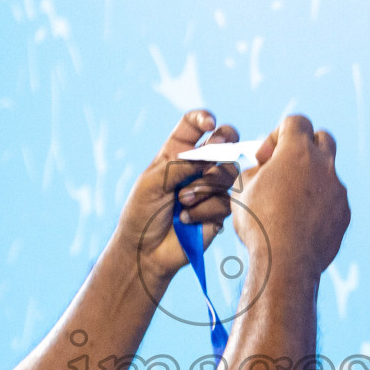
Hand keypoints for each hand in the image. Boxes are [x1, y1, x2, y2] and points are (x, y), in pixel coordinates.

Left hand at [112, 109, 239, 280]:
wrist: (145, 251)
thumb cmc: (142, 213)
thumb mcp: (151, 183)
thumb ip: (179, 166)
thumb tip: (209, 158)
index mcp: (177, 153)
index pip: (194, 125)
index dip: (204, 118)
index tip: (209, 123)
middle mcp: (198, 167)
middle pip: (225, 141)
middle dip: (225, 141)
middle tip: (213, 151)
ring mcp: (211, 188)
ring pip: (228, 172)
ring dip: (205, 185)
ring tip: (183, 201)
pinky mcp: (219, 211)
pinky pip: (225, 201)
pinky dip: (204, 209)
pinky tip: (186, 219)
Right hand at [235, 115, 349, 276]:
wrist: (285, 263)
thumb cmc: (259, 223)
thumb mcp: (242, 189)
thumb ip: (256, 169)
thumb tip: (263, 169)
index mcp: (297, 151)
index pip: (296, 121)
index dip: (278, 135)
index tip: (266, 157)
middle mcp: (324, 165)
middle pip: (322, 138)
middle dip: (304, 147)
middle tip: (285, 168)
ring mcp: (337, 189)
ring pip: (327, 173)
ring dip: (310, 179)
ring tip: (289, 203)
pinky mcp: (344, 212)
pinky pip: (332, 200)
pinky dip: (318, 205)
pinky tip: (300, 223)